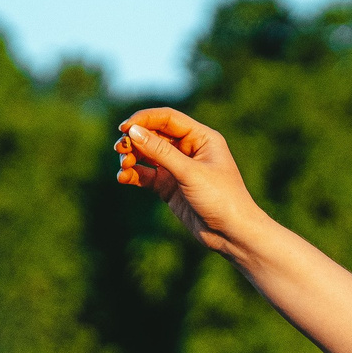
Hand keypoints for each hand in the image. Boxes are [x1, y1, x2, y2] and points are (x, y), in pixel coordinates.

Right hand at [114, 107, 262, 255]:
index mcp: (201, 138)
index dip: (144, 120)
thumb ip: (160, 152)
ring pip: (147, 155)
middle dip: (135, 140)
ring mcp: (178, 169)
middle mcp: (189, 150)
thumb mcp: (190, 173)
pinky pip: (146, 175)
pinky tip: (122, 178)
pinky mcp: (169, 187)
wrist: (232, 233)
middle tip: (119, 149)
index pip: (168, 119)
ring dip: (131, 157)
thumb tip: (133, 131)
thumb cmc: (221, 198)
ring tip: (123, 166)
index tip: (124, 128)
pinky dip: (133, 174)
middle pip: (154, 135)